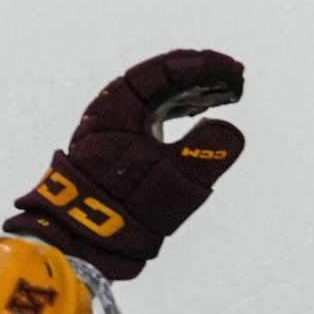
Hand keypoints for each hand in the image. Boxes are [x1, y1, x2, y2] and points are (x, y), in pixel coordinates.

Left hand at [4, 48, 245, 279]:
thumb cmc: (126, 208)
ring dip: (190, 94)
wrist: (79, 247)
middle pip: (158, 81)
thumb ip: (210, 150)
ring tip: (224, 94)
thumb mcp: (176, 180)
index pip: (161, 71)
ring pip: (155, 100)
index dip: (201, 65)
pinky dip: (177, 112)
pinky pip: (151, 118)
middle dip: (199, 76)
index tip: (233, 70)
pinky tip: (198, 115)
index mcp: (116, 111)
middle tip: (234, 79)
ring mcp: (111, 135)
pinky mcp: (116, 154)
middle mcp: (109, 116)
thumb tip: (230, 129)